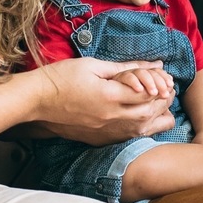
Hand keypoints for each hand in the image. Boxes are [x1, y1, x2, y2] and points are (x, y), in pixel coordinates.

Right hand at [34, 58, 174, 145]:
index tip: (162, 77)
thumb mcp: (94, 65)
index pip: (147, 92)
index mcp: (109, 96)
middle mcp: (110, 117)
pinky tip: (143, 118)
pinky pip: (129, 137)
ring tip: (158, 102)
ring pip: (142, 128)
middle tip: (166, 89)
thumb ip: (126, 67)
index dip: (160, 84)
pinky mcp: (99, 139)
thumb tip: (153, 63)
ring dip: (155, 116)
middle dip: (162, 101)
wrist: (36, 101)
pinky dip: (141, 128)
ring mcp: (105, 131)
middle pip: (149, 112)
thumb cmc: (62, 77)